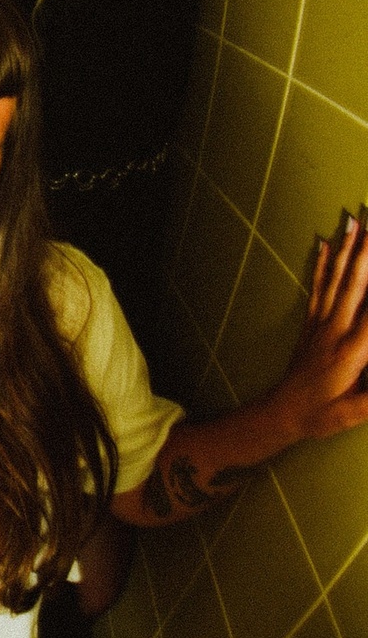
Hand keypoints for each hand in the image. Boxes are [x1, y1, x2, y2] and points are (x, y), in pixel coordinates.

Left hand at [274, 214, 367, 442]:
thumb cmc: (320, 415)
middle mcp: (336, 330)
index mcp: (351, 352)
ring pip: (338, 280)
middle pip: (357, 285)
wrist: (280, 413)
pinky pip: (319, 288)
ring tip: (355, 221)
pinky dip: (323, 264)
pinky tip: (326, 244)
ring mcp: (322, 324)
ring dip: (349, 249)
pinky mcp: (312, 324)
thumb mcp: (352, 413)